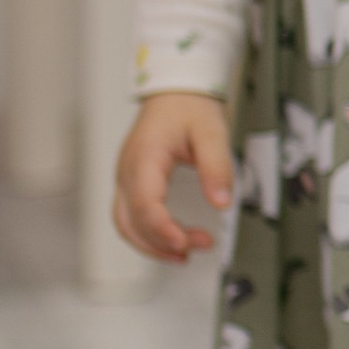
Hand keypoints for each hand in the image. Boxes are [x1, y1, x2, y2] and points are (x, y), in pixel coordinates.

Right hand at [114, 91, 235, 260]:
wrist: (175, 92)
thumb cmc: (190, 108)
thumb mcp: (212, 132)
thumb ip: (217, 166)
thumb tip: (222, 204)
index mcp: (144, 158)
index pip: (144, 203)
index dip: (162, 229)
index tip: (185, 244)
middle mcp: (127, 172)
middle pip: (133, 220)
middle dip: (164, 241)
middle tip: (201, 245)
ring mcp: (126, 179)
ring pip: (126, 224)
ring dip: (152, 245)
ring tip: (186, 256)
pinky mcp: (132, 184)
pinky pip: (131, 218)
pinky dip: (149, 236)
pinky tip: (173, 243)